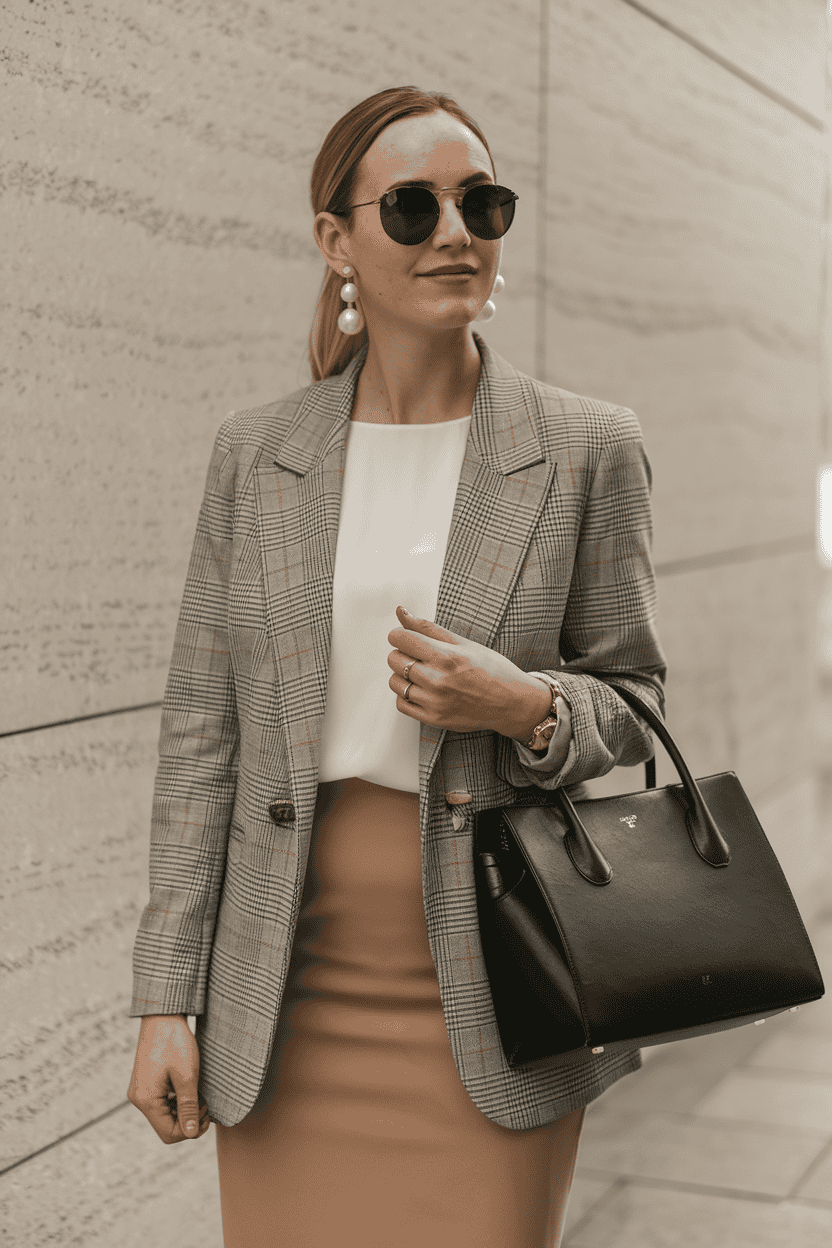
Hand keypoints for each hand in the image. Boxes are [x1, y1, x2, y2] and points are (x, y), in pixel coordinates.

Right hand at [127, 1015, 210, 1143]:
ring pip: (165, 1115)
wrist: (163, 1016)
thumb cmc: (175, 1042)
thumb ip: (189, 1107)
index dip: (191, 1130)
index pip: (169, 1134)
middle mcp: (139, 1099)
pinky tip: (188, 1086)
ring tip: (198, 1091)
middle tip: (205, 1102)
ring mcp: (140, 1091)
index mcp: (146, 1100)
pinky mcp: (145, 1083)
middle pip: (166, 1126)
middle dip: (188, 1119)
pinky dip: (177, 1100)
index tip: (207, 1113)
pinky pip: (162, 1103)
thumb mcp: (187, 1076)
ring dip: (184, 1109)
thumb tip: (191, 1134)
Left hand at [387, 605, 550, 737]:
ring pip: (394, 682)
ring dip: (403, 675)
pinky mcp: (433, 718)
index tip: (407, 637)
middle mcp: (438, 680)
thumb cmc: (492, 670)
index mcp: (446, 656)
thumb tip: (401, 612)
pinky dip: (406, 695)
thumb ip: (428, 627)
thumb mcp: (463, 642)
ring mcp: (434, 702)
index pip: (401, 639)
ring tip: (423, 673)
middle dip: (402, 653)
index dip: (400, 634)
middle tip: (420, 655)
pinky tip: (422, 689)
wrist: (511, 703)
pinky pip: (401, 703)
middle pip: (394, 659)